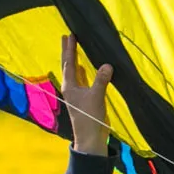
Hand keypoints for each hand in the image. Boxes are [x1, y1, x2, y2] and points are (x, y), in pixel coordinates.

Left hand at [59, 33, 113, 155]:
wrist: (90, 137)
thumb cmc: (89, 117)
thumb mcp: (96, 97)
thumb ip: (101, 80)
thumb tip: (107, 65)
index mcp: (69, 86)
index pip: (69, 63)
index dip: (70, 49)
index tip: (70, 35)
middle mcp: (71, 88)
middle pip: (68, 65)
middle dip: (68, 52)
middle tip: (66, 37)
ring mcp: (77, 93)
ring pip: (74, 72)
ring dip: (74, 60)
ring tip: (74, 49)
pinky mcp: (84, 98)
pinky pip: (82, 80)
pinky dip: (83, 71)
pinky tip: (84, 68)